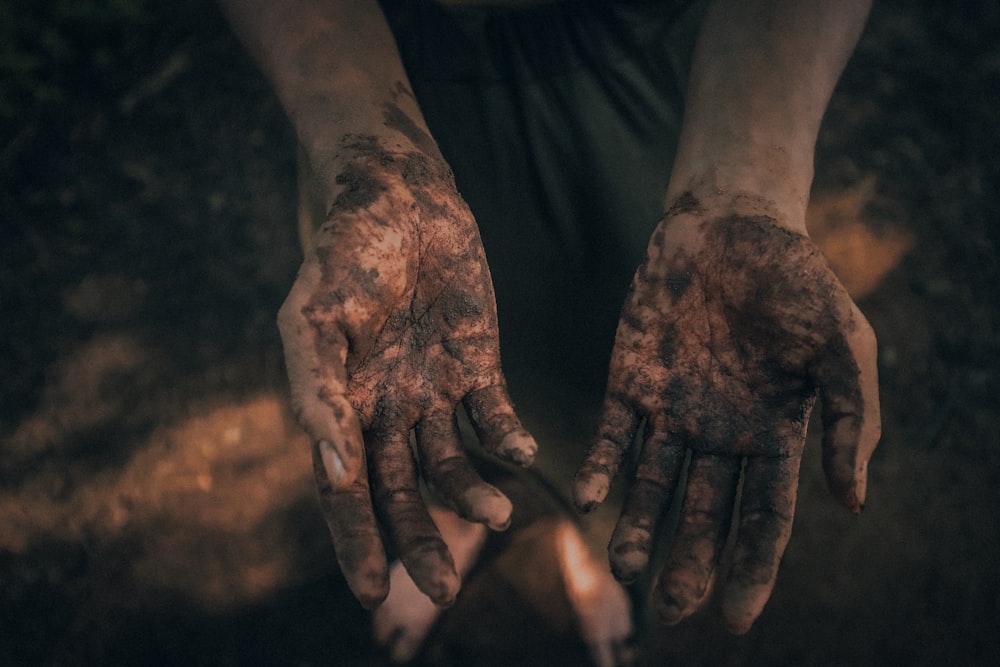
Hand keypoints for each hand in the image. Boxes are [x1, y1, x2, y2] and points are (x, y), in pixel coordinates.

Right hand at [278, 135, 536, 608]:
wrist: (399, 197)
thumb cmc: (343, 252)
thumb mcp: (314, 320)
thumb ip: (316, 392)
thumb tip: (330, 470)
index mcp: (338, 407)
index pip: (345, 491)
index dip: (356, 541)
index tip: (372, 594)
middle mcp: (385, 410)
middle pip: (401, 493)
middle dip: (419, 543)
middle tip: (442, 590)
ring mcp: (431, 391)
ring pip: (451, 465)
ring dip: (473, 496)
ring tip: (499, 516)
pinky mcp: (477, 365)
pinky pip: (494, 417)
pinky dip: (509, 441)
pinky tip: (523, 457)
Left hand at [573, 192, 879, 632]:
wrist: (733, 223)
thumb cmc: (798, 282)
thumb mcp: (846, 346)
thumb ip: (855, 420)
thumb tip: (851, 504)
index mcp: (774, 435)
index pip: (763, 519)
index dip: (751, 569)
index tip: (733, 617)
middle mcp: (719, 436)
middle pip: (702, 514)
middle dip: (687, 561)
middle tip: (670, 609)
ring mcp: (671, 412)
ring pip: (651, 486)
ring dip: (637, 527)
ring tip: (624, 568)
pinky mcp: (628, 383)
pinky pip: (611, 437)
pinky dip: (599, 467)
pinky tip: (587, 498)